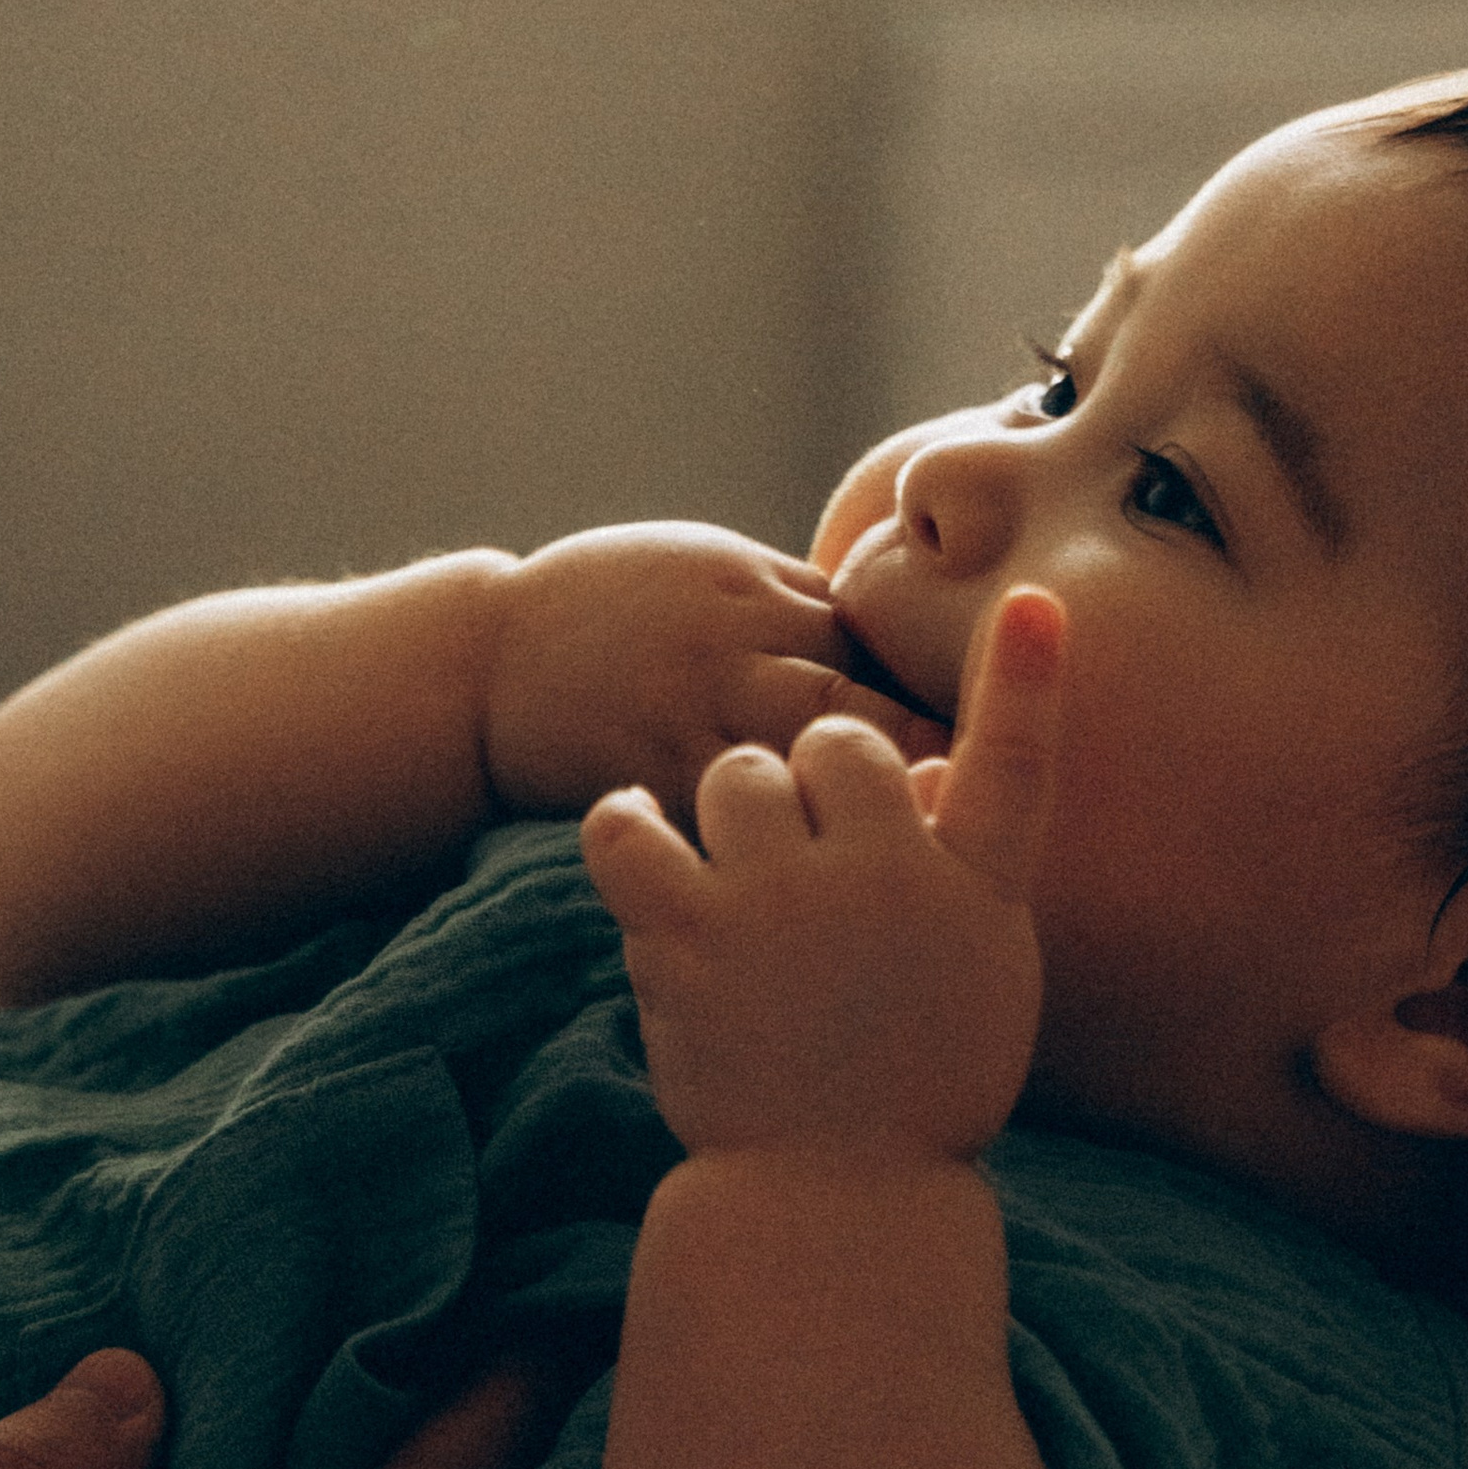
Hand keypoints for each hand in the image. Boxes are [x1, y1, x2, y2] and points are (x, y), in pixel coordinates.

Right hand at [484, 522, 950, 826]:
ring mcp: (688, 710)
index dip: (926, 686)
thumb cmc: (610, 613)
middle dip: (913, 751)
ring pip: (797, 758)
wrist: (487, 661)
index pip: (864, 634)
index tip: (981, 735)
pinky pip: (730, 818)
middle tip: (966, 806)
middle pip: (848, 696)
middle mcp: (728, 644)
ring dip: (856, 809)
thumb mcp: (707, 574)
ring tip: (912, 858)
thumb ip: (793, 607)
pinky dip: (781, 852)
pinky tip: (825, 894)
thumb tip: (889, 638)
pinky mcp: (650, 774)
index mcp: (752, 588)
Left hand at [579, 586, 1062, 1162]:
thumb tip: (909, 773)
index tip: (1037, 604)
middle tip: (801, 864)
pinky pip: (632, 830)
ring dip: (726, 813)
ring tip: (733, 884)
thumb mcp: (974, 973)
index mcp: (972, 890)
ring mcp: (784, 903)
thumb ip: (949, 865)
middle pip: (826, 746)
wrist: (833, 1195)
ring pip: (732, 777)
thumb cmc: (915, 1083)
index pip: (1013, 764)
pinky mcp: (691, 938)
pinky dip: (625, 825)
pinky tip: (634, 838)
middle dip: (808, 783)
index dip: (1028, 679)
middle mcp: (885, 879)